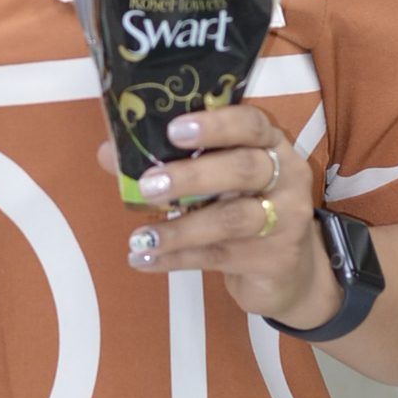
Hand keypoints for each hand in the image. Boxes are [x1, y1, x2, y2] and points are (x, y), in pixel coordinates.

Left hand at [97, 101, 341, 329]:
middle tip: (148, 186)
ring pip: (231, 220)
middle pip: (242, 169)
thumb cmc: (242, 208)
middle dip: (192, 176)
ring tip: (139, 236)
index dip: (215, 124)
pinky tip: (142, 259)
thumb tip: (108, 153)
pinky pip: (218, 258)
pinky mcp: (275, 260)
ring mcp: (286, 220)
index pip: (251, 124)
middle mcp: (286, 177)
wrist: (289, 273)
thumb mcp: (214, 181)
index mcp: (270, 145)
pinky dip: (176, 259)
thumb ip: (168, 162)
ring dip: (180, 228)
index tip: (174, 130)